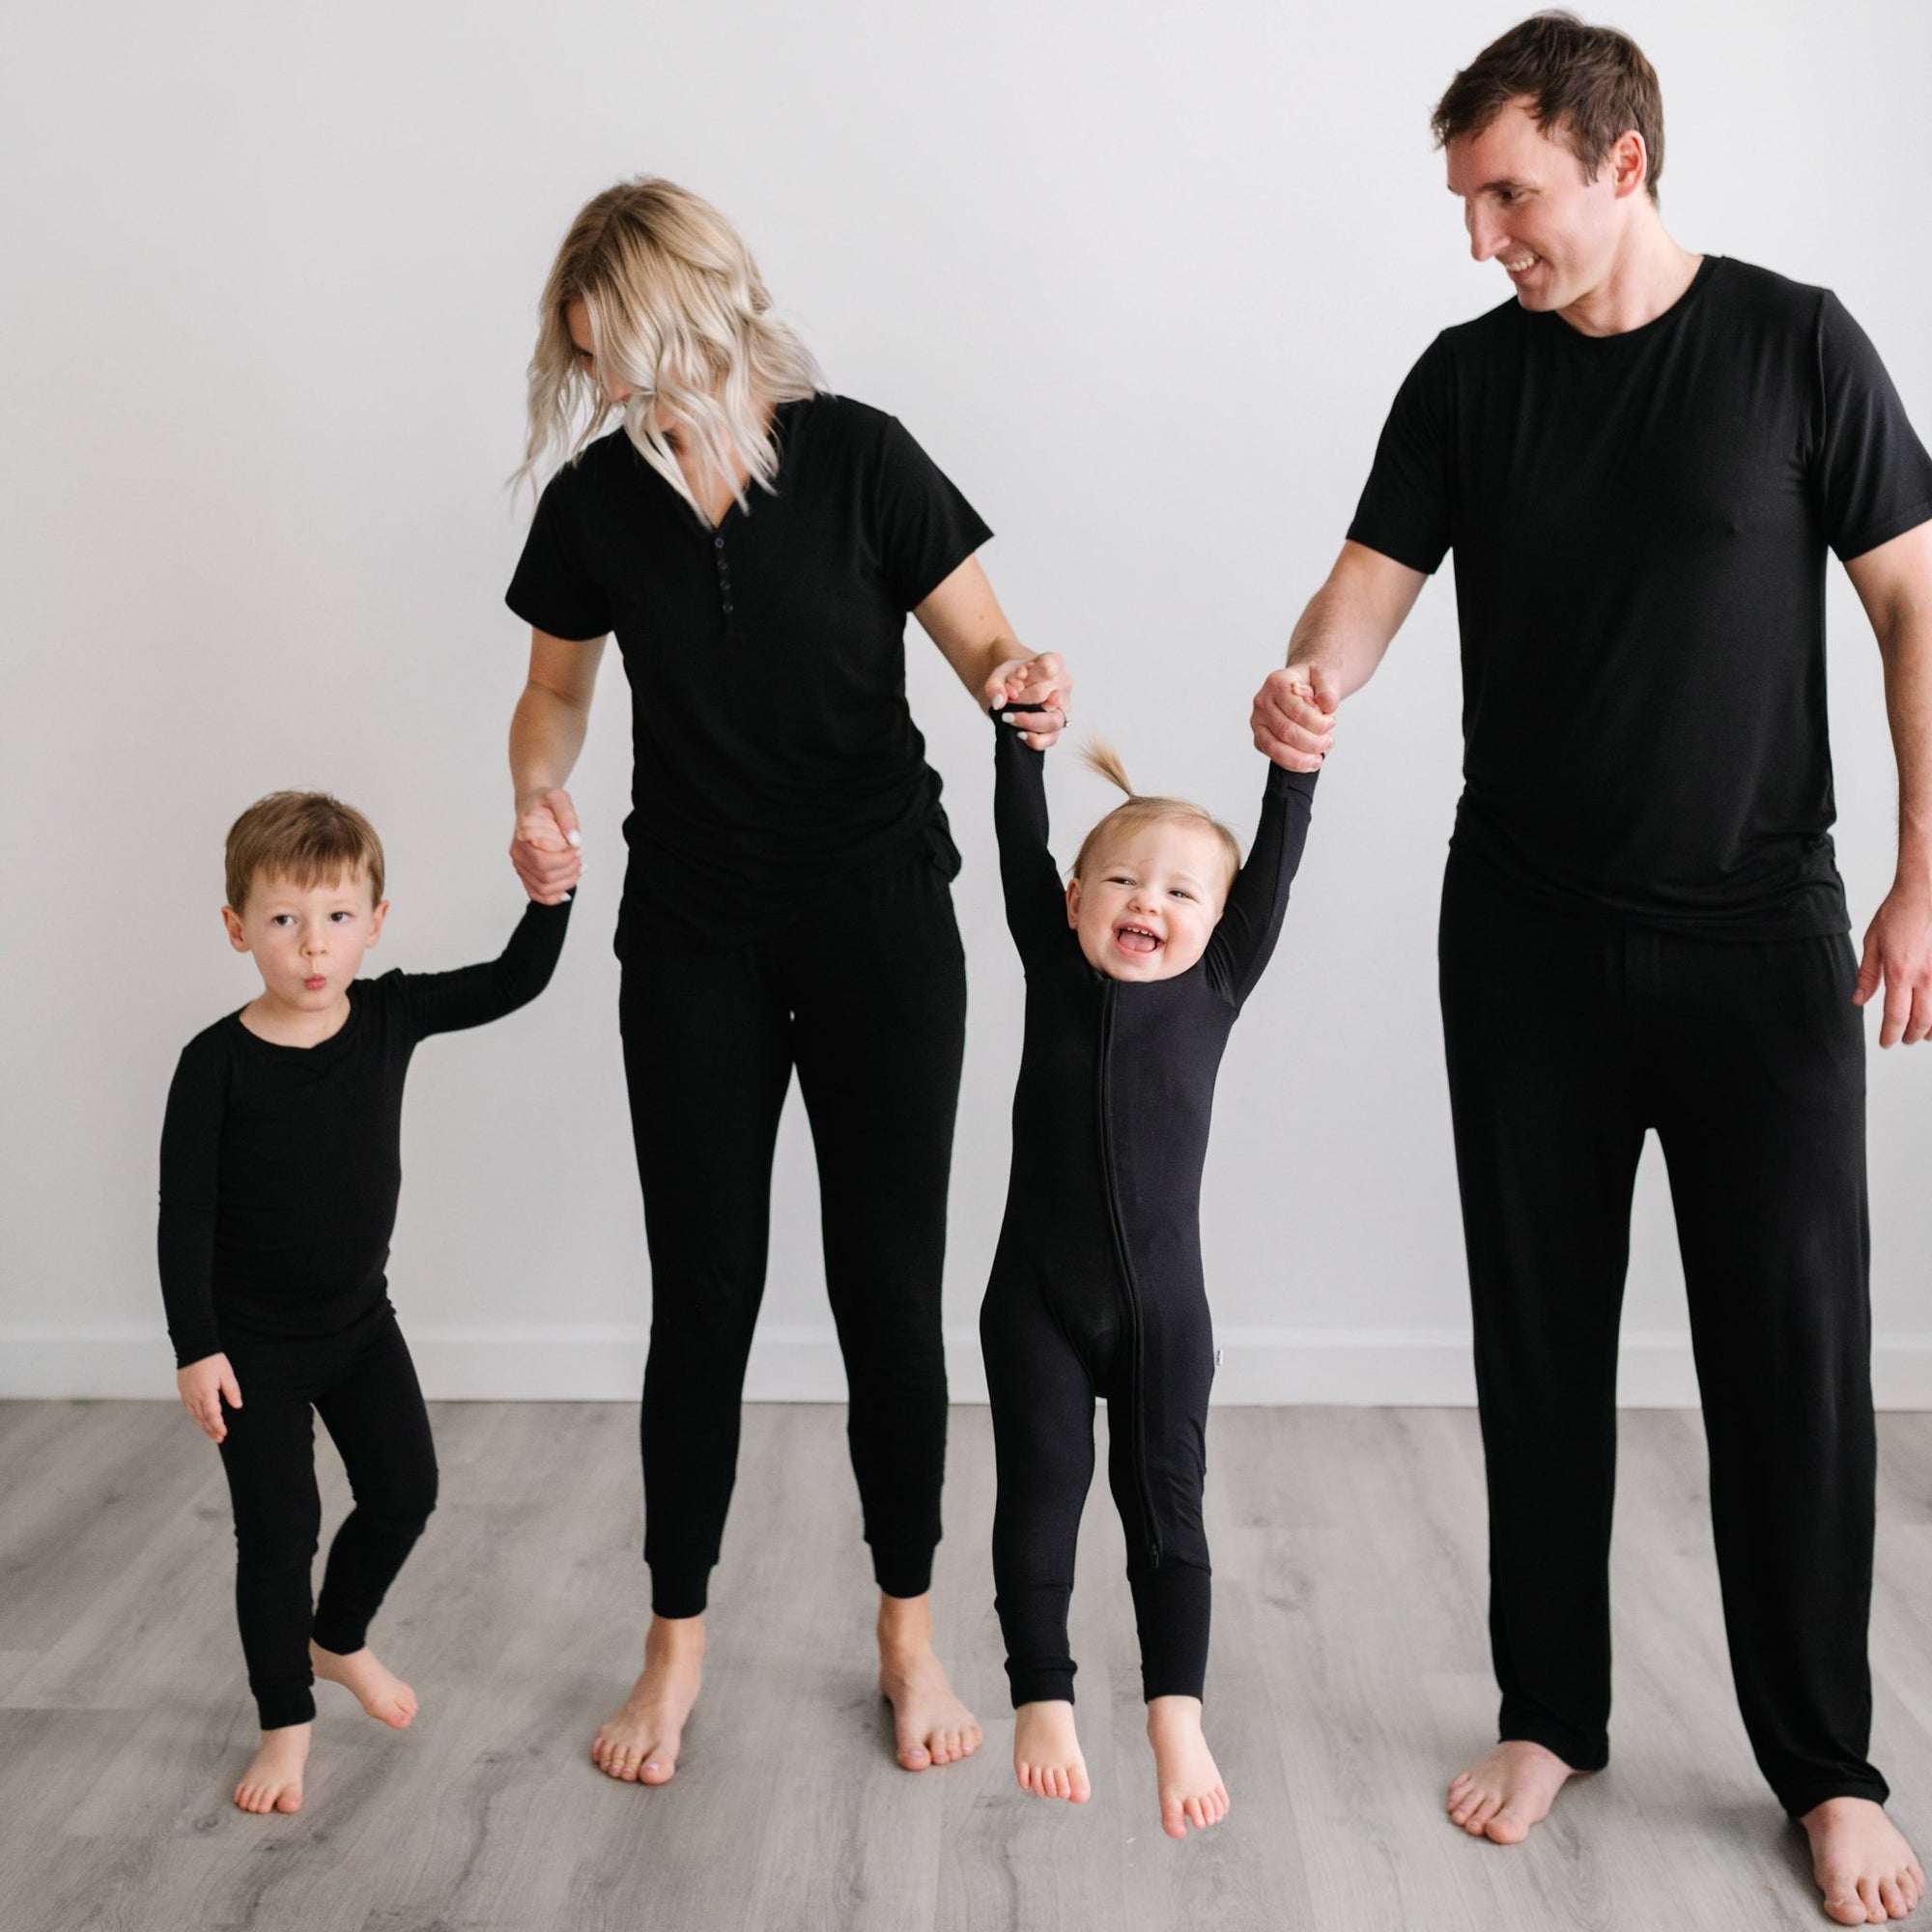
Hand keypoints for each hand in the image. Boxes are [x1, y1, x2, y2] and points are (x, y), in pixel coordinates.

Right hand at [177, 1353, 240, 1441]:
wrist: (194, 1348)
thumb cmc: (212, 1360)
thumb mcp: (226, 1373)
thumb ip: (232, 1390)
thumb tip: (237, 1406)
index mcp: (205, 1393)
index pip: (211, 1415)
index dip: (217, 1426)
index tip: (223, 1434)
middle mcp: (194, 1397)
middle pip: (202, 1418)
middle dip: (211, 1430)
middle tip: (219, 1439)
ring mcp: (187, 1395)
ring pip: (195, 1416)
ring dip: (203, 1426)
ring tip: (212, 1434)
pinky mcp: (184, 1392)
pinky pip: (190, 1409)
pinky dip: (196, 1418)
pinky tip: (201, 1421)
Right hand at [511, 788, 582, 904]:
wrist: (535, 805)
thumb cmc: (546, 802)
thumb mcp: (559, 799)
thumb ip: (567, 816)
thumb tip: (575, 841)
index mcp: (522, 837)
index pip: (543, 861)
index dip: (565, 859)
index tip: (578, 848)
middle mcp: (517, 855)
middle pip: (545, 878)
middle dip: (569, 871)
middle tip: (580, 856)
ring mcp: (520, 866)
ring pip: (543, 889)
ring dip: (566, 883)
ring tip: (579, 868)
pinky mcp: (526, 874)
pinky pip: (537, 894)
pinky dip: (554, 896)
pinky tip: (567, 891)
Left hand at [985, 652, 1071, 749]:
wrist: (1014, 689)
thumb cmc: (1012, 678)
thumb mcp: (999, 675)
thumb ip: (995, 684)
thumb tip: (999, 702)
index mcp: (1055, 663)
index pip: (1049, 666)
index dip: (1029, 676)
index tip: (1016, 677)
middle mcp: (1063, 685)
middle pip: (1045, 694)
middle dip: (1021, 699)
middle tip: (1007, 701)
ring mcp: (1063, 707)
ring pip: (1054, 720)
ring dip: (1028, 721)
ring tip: (1009, 718)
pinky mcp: (1057, 727)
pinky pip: (1051, 738)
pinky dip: (1035, 739)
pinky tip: (1020, 734)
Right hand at [1251, 663, 1338, 771]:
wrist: (1303, 686)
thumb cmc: (1312, 681)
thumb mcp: (1326, 676)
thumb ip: (1328, 689)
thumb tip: (1328, 704)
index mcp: (1277, 682)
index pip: (1296, 710)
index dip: (1317, 723)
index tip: (1331, 722)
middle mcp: (1263, 702)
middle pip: (1285, 731)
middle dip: (1311, 743)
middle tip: (1328, 742)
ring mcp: (1259, 722)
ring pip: (1275, 747)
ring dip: (1300, 758)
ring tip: (1318, 759)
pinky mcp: (1260, 739)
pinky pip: (1273, 756)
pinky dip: (1292, 764)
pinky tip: (1308, 763)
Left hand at [1854, 879, 1931, 1046]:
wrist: (1926, 891)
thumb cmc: (1900, 912)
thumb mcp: (1873, 942)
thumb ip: (1867, 975)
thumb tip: (1858, 1000)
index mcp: (1900, 972)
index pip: (1895, 1016)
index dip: (1890, 1035)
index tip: (1886, 1042)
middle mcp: (1925, 976)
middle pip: (1921, 1021)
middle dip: (1910, 1035)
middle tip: (1903, 1040)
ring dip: (1931, 1029)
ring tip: (1922, 1033)